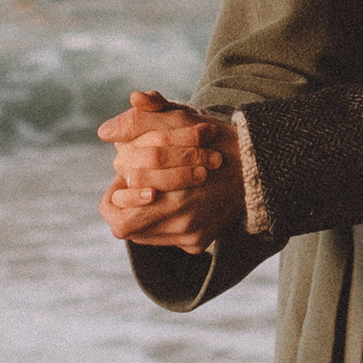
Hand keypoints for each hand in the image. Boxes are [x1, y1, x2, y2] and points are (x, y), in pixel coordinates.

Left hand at [99, 91, 245, 250]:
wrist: (258, 166)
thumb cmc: (213, 139)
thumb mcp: (179, 119)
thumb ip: (141, 120)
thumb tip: (104, 131)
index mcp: (172, 193)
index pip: (115, 211)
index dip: (114, 194)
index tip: (125, 176)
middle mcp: (181, 221)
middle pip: (125, 228)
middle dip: (123, 207)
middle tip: (132, 185)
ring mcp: (190, 235)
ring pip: (143, 235)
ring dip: (140, 215)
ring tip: (151, 191)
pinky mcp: (199, 243)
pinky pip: (166, 239)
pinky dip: (161, 223)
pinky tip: (171, 203)